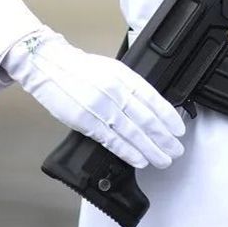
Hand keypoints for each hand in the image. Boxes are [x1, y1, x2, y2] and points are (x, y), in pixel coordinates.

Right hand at [2, 29, 185, 169]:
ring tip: (163, 159)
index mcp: (123, 76)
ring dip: (151, 149)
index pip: (153, 99)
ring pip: (132, 132)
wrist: (48, 66)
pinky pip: (111, 140)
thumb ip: (130, 86)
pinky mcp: (85, 121)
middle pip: (146, 119)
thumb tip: (150, 108)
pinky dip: (128, 152)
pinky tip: (140, 160)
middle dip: (164, 137)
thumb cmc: (80, 69)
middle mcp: (115, 90)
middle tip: (176, 150)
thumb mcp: (111, 69)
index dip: (168, 117)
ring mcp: (100, 106)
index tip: (179, 130)